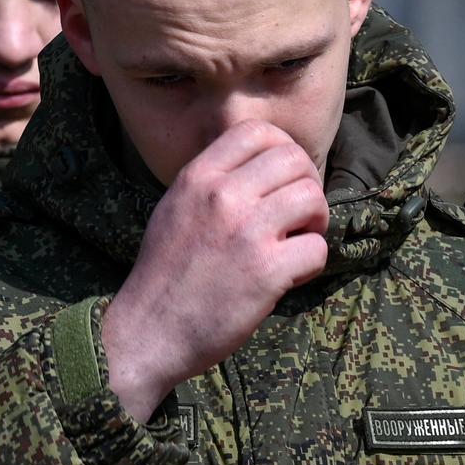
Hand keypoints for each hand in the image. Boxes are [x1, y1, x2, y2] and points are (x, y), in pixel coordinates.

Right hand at [100, 121, 328, 419]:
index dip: (284, 151)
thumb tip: (263, 166)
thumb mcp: (176, 208)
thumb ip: (212, 182)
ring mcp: (246, 231)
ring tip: (296, 243)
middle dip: (307, 185)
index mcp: (197, 177)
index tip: (284, 180)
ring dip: (316, 222)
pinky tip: (290, 276)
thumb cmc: (165, 275)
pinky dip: (312, 263)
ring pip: (313, 198)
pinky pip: (317, 248)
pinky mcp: (266, 270)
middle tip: (298, 216)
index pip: (258, 132)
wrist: (147, 332)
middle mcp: (222, 195)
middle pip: (295, 160)